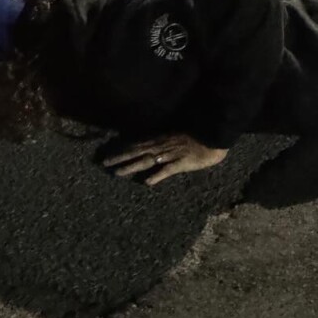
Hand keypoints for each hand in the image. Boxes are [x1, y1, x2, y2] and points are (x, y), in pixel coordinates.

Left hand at [102, 133, 228, 185]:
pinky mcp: (182, 162)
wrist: (214, 135)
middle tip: (104, 164)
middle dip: (120, 157)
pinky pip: (168, 170)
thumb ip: (164, 143)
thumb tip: (150, 152)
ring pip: (147, 160)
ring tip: (117, 173)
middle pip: (137, 151)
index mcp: (160, 139)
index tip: (108, 156)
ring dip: (132, 166)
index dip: (122, 150)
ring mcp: (171, 154)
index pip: (137, 145)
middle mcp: (162, 146)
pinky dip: (157, 175)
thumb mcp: (176, 137)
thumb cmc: (196, 137)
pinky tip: (147, 182)